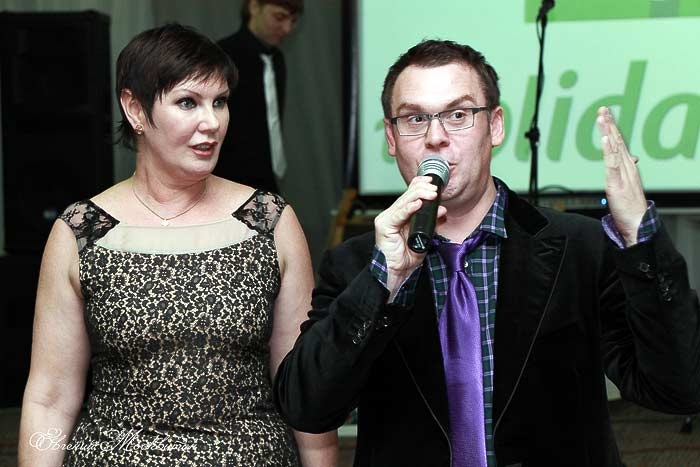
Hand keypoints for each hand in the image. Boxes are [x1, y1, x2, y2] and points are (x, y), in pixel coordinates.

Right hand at [374, 176, 445, 293]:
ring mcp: (386, 219)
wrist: (397, 273)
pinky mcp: (384, 226)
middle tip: (436, 187)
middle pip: (407, 196)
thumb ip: (432, 223)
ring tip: (431, 192)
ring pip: (404, 202)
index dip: (420, 185)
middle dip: (422, 189)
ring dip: (419, 195)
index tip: (433, 181)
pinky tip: (418, 203)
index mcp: (400, 215)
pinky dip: (409, 208)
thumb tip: (442, 210)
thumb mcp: (425, 237)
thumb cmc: (407, 257)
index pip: (409, 195)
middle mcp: (391, 215)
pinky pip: (399, 214)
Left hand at [596, 106, 647, 246]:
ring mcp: (623, 174)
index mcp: (628, 166)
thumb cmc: (630, 206)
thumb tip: (631, 158)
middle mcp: (627, 167)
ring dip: (608, 132)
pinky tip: (606, 140)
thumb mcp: (626, 184)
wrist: (638, 223)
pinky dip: (609, 151)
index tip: (606, 114)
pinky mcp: (617, 184)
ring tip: (602, 119)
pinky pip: (612, 165)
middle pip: (617, 142)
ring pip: (614, 149)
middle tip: (602, 109)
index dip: (612, 128)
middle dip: (609, 124)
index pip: (619, 143)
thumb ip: (625, 170)